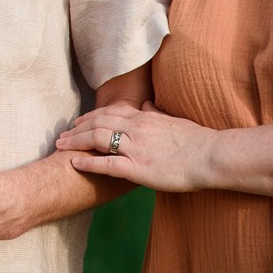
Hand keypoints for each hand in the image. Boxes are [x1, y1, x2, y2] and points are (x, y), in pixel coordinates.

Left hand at [55, 102, 217, 191]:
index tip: (79, 121)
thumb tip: (146, 104)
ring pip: (97, 139)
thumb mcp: (174, 121)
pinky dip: (87, 162)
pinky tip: (73, 163)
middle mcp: (137, 128)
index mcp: (145, 117)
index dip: (91, 116)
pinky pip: (106, 164)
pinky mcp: (138, 168)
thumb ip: (156, 113)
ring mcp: (136, 147)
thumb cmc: (198, 141)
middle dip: (77, 128)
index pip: (110, 111)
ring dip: (75, 141)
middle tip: (62, 134)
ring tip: (60, 146)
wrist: (212, 156)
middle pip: (98, 122)